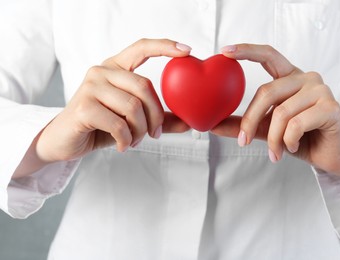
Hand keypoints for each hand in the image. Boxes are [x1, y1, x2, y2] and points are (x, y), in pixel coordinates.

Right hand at [14, 39, 190, 177]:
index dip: (165, 46)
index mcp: (115, 67)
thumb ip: (159, 119)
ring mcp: (90, 87)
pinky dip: (126, 139)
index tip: (187, 51)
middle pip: (144, 86)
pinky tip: (122, 145)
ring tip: (134, 141)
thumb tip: (188, 122)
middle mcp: (101, 71)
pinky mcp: (83, 106)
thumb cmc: (100, 126)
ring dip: (140, 131)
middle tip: (154, 134)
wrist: (65, 140)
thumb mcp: (132, 120)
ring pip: (133, 107)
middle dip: (155, 116)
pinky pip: (118, 124)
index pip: (141, 48)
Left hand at [212, 44, 339, 189]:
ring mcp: (321, 90)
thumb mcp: (267, 129)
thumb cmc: (302, 138)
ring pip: (281, 112)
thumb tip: (212, 124)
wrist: (332, 156)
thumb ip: (244, 125)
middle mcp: (306, 78)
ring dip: (272, 138)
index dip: (247, 50)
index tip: (224, 51)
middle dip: (250, 120)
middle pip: (267, 91)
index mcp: (290, 78)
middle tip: (242, 141)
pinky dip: (289, 141)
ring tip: (274, 152)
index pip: (268, 56)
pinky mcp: (331, 107)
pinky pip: (297, 123)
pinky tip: (293, 147)